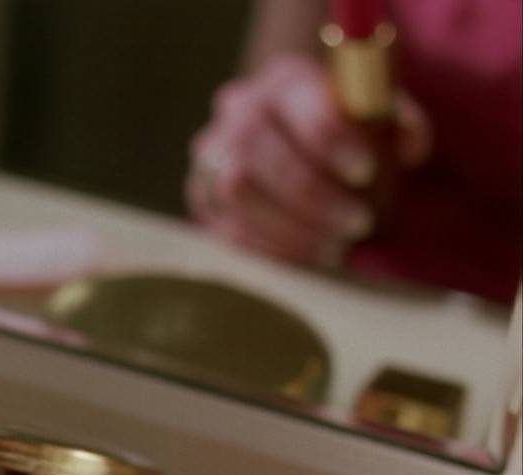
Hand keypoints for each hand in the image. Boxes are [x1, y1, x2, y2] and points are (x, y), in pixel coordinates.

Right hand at [186, 56, 431, 264]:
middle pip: (258, 150)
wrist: (288, 130)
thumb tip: (410, 151)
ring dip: (289, 227)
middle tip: (359, 225)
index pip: (299, 105)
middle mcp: (239, 109)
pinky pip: (224, 225)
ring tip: (335, 248)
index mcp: (286, 80)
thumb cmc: (342, 124)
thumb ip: (400, 122)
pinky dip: (268, 247)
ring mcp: (212, 151)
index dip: (331, 140)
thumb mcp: (376, 111)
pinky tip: (307, 257)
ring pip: (236, 191)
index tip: (366, 173)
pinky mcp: (201, 193)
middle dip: (312, 195)